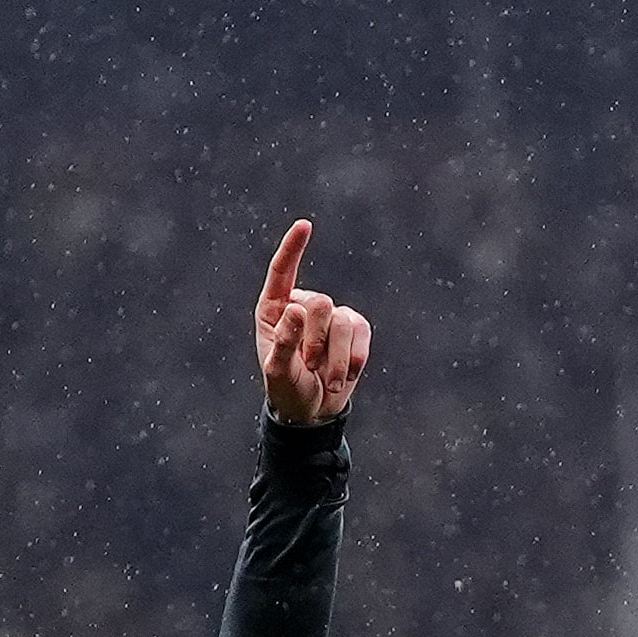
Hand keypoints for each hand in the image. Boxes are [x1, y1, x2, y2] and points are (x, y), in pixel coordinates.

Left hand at [252, 221, 371, 422]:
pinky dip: (355, 358)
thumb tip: (297, 308)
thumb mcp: (278, 371)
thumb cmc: (288, 388)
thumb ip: (285, 341)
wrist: (314, 410)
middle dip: (317, 341)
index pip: (282, 272)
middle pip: (320, 303)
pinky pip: (362, 332)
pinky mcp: (355, 328)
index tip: (305, 226)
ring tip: (328, 380)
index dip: (293, 248)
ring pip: (343, 320)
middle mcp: (303, 305)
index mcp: (274, 309)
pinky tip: (346, 375)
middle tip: (310, 366)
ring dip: (337, 358)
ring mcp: (331, 316)